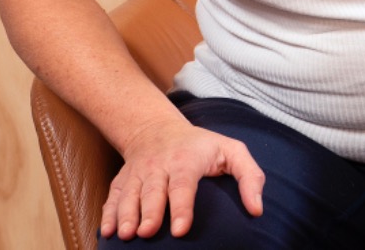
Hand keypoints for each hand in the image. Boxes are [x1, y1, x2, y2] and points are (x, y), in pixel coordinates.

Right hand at [102, 116, 265, 239]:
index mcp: (186, 160)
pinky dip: (108, 214)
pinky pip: (113, 197)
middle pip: (152, 192)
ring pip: (129, 195)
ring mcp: (138, 173)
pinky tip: (107, 232)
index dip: (181, 207)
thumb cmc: (202, 146)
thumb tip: (257, 210)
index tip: (179, 230)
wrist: (156, 129)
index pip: (183, 185)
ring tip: (126, 235)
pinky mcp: (123, 180)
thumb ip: (250, 177)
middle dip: (148, 213)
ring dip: (125, 215)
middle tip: (146, 233)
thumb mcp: (232, 151)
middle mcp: (159, 166)